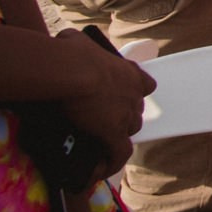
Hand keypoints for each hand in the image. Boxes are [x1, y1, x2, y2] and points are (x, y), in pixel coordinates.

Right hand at [54, 30, 155, 177]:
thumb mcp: (76, 41)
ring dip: (117, 138)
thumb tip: (67, 41)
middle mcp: (134, 94)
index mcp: (129, 72)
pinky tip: (100, 171)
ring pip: (129, 131)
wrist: (74, 71)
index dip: (135, 92)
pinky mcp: (114, 133)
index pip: (144, 84)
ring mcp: (126, 114)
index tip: (123, 97)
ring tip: (99, 145)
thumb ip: (77, 44)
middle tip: (103, 123)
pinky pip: (119, 153)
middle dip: (123, 117)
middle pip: (136, 110)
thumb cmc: (72, 53)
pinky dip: (112, 163)